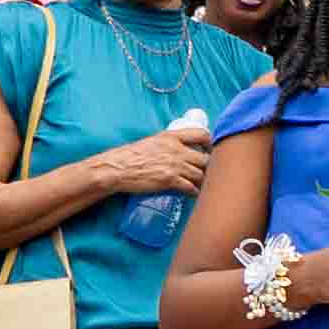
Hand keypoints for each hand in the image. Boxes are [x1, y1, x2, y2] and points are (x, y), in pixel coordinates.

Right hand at [94, 126, 214, 204]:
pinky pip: (191, 187)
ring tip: (201, 185)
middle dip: (210, 167)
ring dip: (203, 181)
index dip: (211, 144)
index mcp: (172, 137)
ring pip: (201, 174)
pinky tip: (193, 193)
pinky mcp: (170, 180)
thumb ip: (169, 144)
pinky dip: (194, 192)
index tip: (211, 152)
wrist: (118, 169)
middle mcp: (176, 150)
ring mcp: (175, 165)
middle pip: (206, 158)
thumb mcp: (152, 142)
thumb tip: (181, 151)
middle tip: (209, 173)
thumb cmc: (131, 156)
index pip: (202, 134)